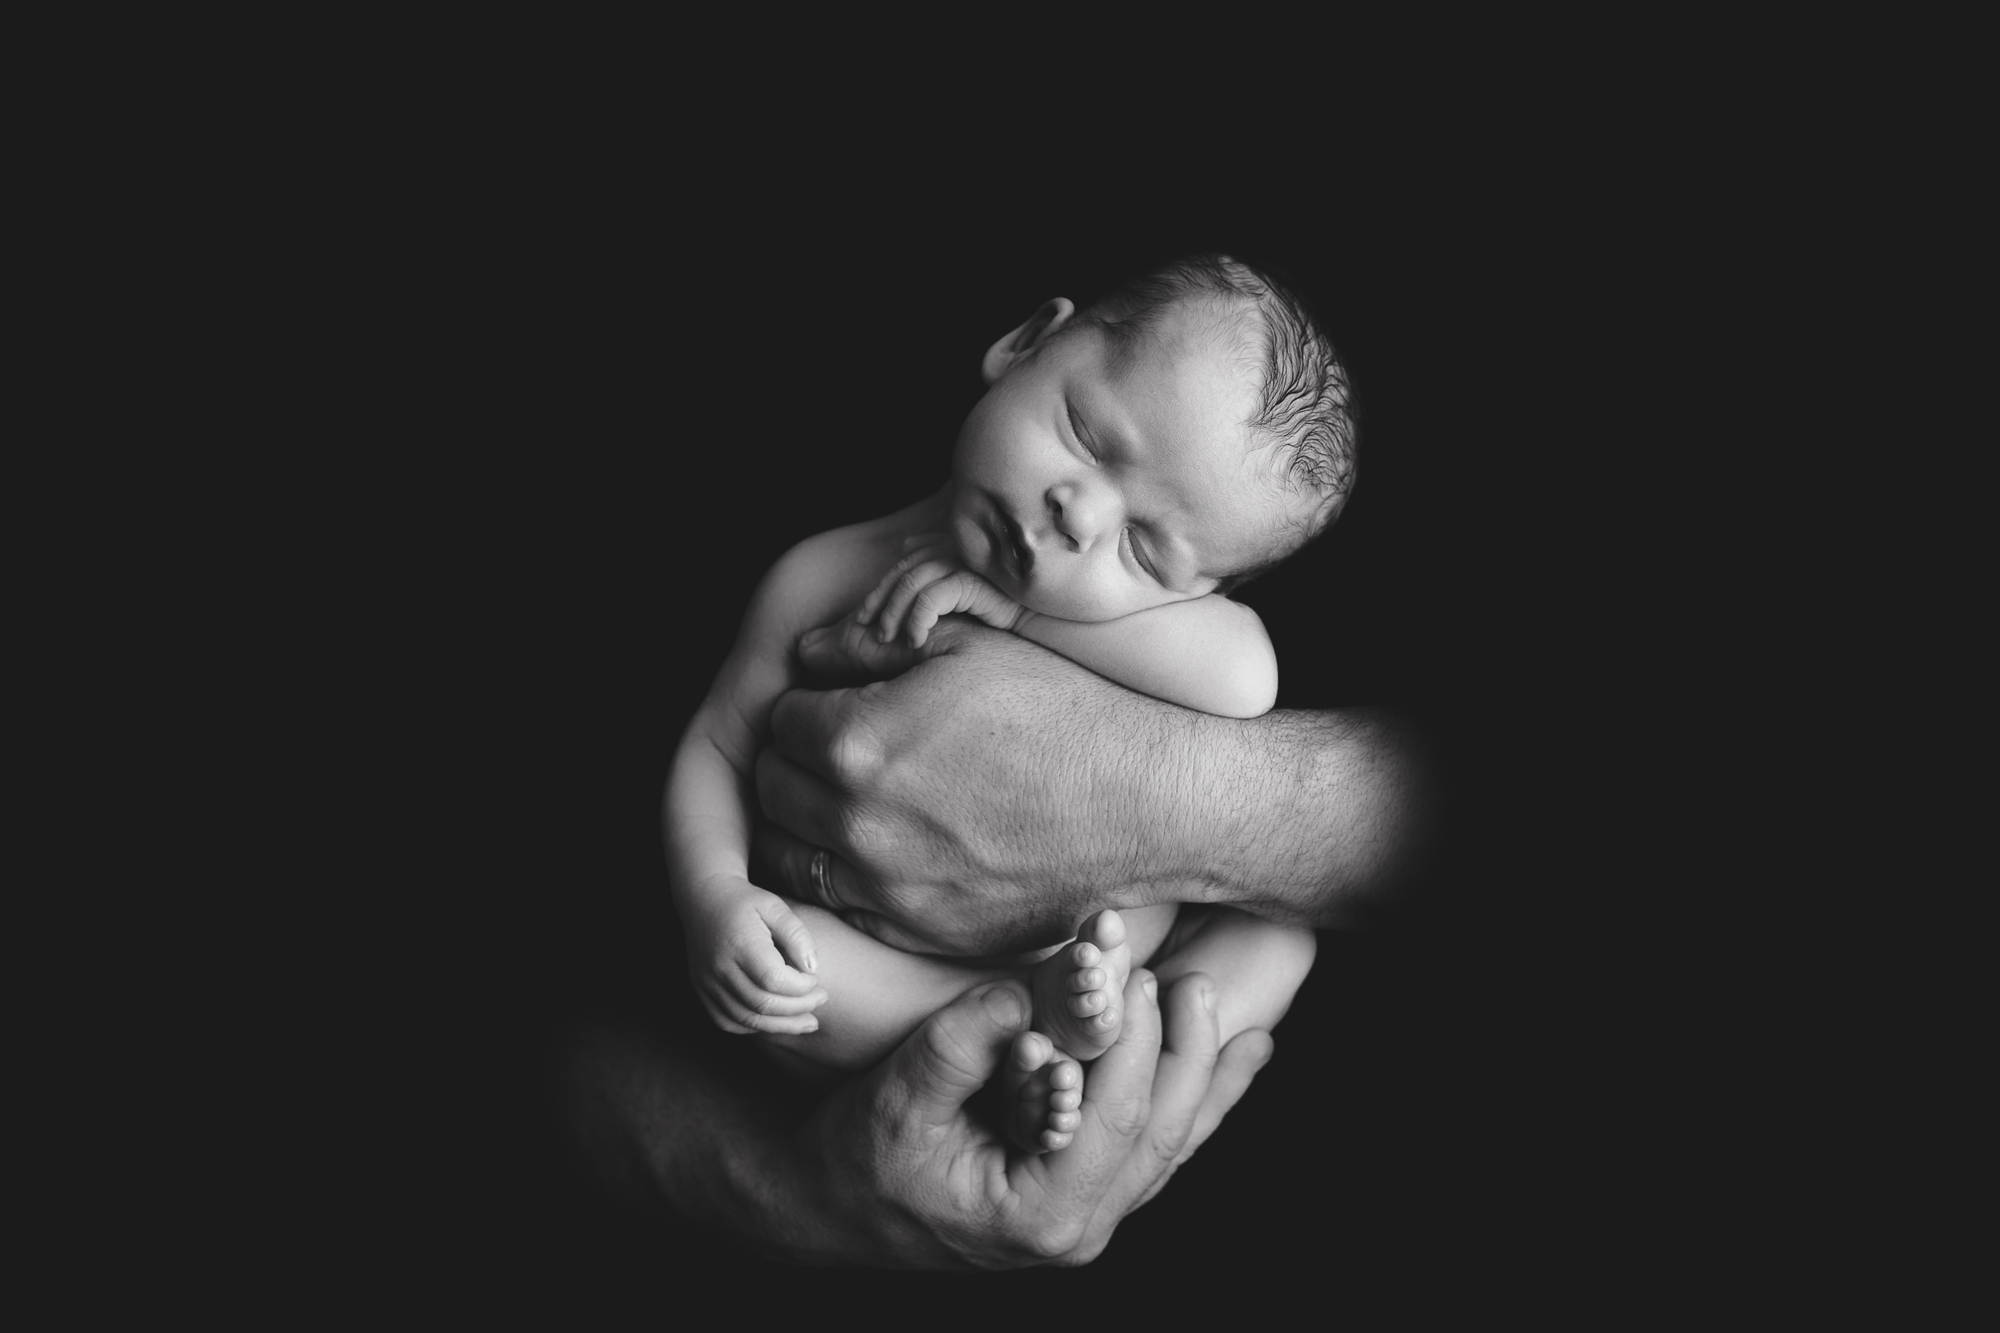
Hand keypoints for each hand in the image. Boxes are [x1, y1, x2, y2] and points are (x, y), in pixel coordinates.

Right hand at [682, 874, 826, 1034]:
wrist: (703, 900)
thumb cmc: (746, 902)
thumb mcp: (775, 907)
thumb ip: (797, 935)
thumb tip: (813, 969)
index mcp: (739, 943)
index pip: (774, 980)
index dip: (801, 987)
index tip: (815, 979)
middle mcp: (719, 967)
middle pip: (762, 1004)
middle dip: (799, 1008)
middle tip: (821, 999)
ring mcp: (706, 983)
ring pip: (747, 1019)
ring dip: (782, 1026)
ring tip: (808, 1021)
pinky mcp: (701, 991)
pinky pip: (728, 1022)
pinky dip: (755, 1026)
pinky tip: (776, 1020)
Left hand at [755, 619, 1207, 954]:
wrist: (1143, 807)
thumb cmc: (1062, 714)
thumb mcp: (967, 648)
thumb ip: (869, 644)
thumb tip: (805, 651)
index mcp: (856, 742)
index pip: (780, 718)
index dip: (810, 702)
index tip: (844, 700)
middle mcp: (855, 823)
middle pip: (769, 789)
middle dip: (793, 761)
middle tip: (839, 747)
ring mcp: (884, 888)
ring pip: (788, 858)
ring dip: (804, 824)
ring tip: (850, 800)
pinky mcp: (917, 933)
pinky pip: (840, 907)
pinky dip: (845, 877)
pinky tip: (887, 848)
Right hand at [788, 969, 1275, 1267]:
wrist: (830, 1211)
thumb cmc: (856, 1160)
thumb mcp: (898, 1098)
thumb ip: (961, 1044)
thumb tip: (1024, 991)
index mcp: (1037, 1215)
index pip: (1113, 1122)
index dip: (1133, 1045)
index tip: (1134, 975)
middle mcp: (1077, 1228)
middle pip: (1160, 1136)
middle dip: (1184, 1054)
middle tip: (1193, 982)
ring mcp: (1086, 1217)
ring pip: (1170, 1146)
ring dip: (1205, 1079)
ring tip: (1240, 1020)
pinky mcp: (1082, 1195)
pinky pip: (1154, 1149)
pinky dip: (1195, 1103)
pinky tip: (1237, 1061)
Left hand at [854, 532, 1024, 647]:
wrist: (1050, 618)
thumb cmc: (1013, 605)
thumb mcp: (972, 586)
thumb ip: (942, 566)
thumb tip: (907, 543)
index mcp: (955, 544)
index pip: (905, 562)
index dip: (882, 587)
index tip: (865, 615)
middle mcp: (957, 547)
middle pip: (903, 570)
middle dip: (880, 600)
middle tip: (867, 628)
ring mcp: (965, 561)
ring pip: (911, 585)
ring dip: (895, 614)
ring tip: (889, 640)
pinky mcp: (972, 579)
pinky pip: (931, 599)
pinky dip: (917, 620)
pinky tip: (914, 641)